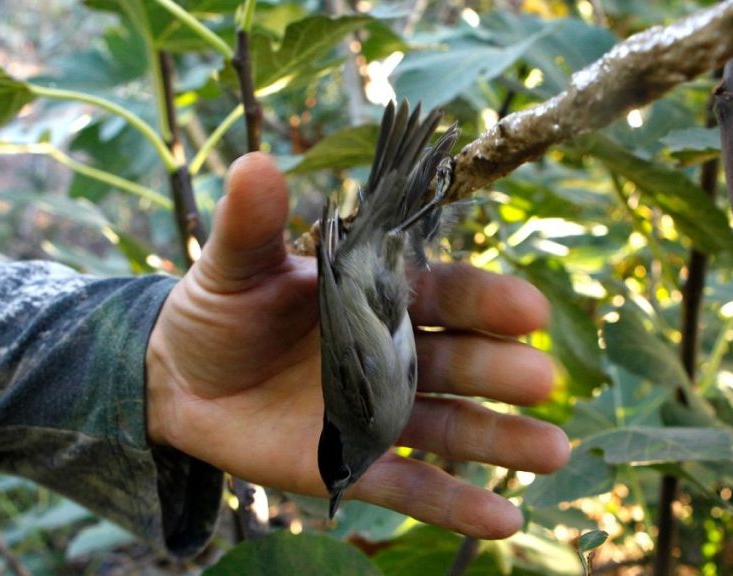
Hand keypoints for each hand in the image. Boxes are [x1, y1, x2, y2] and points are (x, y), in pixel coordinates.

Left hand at [146, 153, 569, 538]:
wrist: (179, 379)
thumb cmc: (217, 311)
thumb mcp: (233, 266)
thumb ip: (252, 225)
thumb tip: (255, 162)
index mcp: (375, 298)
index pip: (442, 295)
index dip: (485, 301)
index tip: (529, 309)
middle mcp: (391, 355)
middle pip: (457, 360)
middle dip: (500, 369)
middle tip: (541, 378)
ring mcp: (378, 414)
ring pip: (451, 427)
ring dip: (502, 440)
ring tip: (553, 451)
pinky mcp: (354, 466)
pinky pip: (412, 488)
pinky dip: (457, 505)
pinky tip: (505, 522)